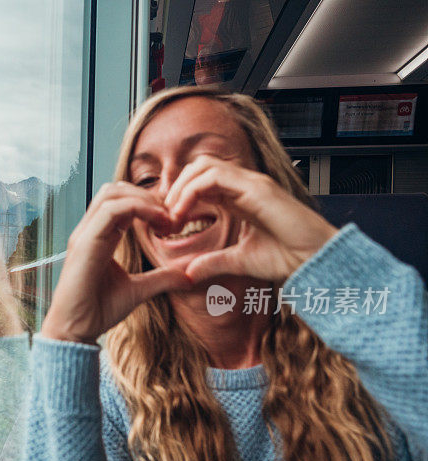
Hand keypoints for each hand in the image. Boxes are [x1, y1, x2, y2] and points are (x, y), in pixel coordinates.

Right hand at [40, 182, 192, 344]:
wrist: (75, 330)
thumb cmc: (99, 310)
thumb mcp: (138, 290)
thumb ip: (161, 279)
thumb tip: (188, 276)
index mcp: (99, 237)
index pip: (120, 201)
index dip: (148, 203)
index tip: (172, 222)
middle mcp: (89, 231)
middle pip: (115, 190)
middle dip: (147, 196)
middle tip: (171, 216)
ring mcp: (85, 234)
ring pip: (112, 194)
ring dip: (144, 200)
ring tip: (166, 219)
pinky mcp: (84, 243)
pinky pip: (110, 211)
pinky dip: (137, 209)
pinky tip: (157, 224)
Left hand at [163, 155, 338, 282]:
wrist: (315, 261)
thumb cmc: (287, 258)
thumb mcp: (239, 261)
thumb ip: (213, 262)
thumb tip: (187, 273)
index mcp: (240, 198)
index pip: (202, 182)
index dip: (180, 197)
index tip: (168, 223)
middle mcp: (244, 186)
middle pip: (199, 167)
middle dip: (176, 188)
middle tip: (165, 216)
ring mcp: (252, 183)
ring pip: (203, 167)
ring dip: (181, 188)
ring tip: (172, 215)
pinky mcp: (257, 188)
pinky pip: (215, 177)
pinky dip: (192, 191)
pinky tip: (183, 214)